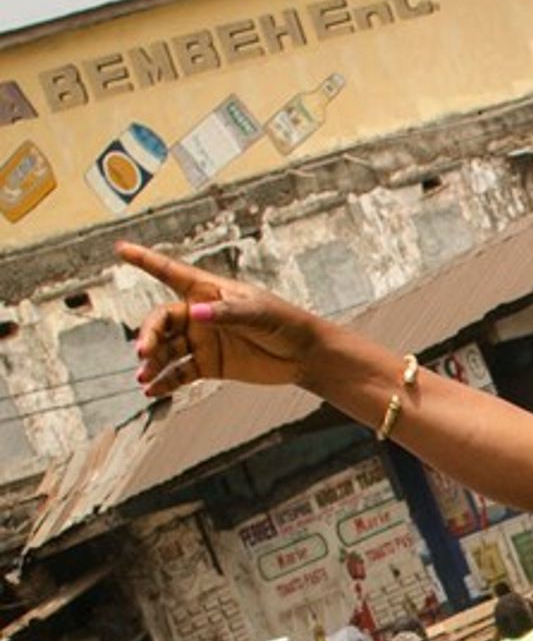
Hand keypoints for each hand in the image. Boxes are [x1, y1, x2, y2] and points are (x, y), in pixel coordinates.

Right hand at [118, 243, 328, 396]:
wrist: (304, 354)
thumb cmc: (284, 322)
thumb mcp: (258, 312)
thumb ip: (226, 313)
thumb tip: (194, 313)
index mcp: (209, 291)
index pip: (171, 273)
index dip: (146, 260)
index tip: (121, 249)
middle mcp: (198, 314)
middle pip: (161, 321)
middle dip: (149, 335)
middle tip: (143, 352)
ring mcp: (202, 340)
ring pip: (166, 350)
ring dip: (152, 363)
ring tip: (143, 378)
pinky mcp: (208, 364)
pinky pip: (179, 372)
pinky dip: (165, 381)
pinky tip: (153, 391)